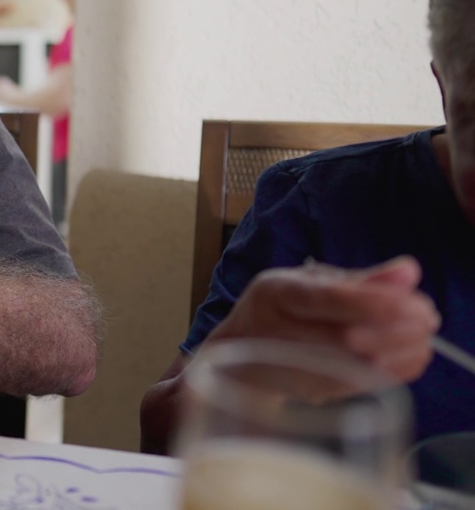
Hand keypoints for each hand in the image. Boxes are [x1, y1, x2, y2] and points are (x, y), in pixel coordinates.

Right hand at [205, 256, 438, 381]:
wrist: (237, 362)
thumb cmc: (278, 312)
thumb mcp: (307, 282)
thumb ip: (360, 279)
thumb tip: (410, 271)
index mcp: (275, 293)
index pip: (324, 299)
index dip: (372, 302)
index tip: (414, 303)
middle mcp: (278, 333)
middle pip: (347, 338)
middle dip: (399, 329)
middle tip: (427, 317)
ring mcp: (295, 370)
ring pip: (360, 365)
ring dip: (403, 351)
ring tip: (422, 335)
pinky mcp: (314, 394)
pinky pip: (364, 384)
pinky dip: (396, 369)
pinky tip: (410, 354)